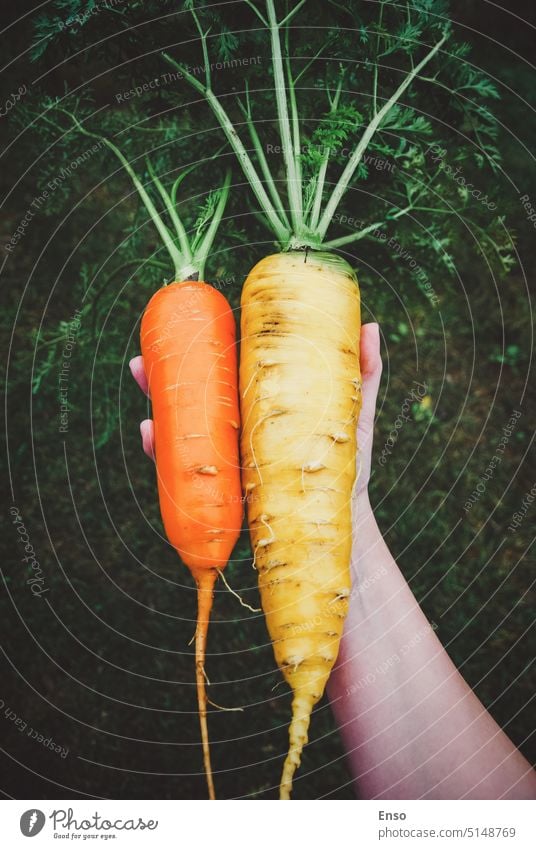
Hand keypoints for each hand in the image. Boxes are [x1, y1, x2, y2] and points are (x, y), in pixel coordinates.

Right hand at [129, 322, 381, 477]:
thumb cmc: (343, 466)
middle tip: (144, 354)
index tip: (187, 320)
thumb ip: (362, 374)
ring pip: (180, 423)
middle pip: (194, 391)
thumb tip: (372, 325)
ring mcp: (223, 455)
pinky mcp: (216, 487)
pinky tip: (150, 433)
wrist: (334, 524)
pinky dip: (161, 451)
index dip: (204, 343)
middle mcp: (236, 425)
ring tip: (141, 377)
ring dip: (153, 401)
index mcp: (261, 402)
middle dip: (164, 370)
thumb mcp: (354, 416)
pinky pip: (181, 468)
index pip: (227, 367)